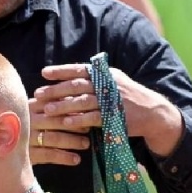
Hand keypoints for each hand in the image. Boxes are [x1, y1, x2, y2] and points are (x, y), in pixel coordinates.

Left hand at [36, 64, 183, 157]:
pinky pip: (93, 117)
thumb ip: (94, 80)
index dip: (62, 71)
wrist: (153, 112)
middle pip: (78, 85)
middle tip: (39, 93)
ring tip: (47, 109)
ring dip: (63, 105)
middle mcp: (108, 84)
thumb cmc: (127, 97)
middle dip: (57, 89)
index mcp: (106, 74)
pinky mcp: (115, 116)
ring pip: (83, 101)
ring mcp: (112, 100)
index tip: (44, 72)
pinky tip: (65, 122)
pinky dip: (79, 119)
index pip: (80, 70)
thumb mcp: (113, 82)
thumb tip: (67, 78)